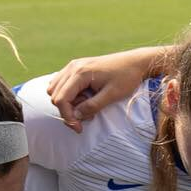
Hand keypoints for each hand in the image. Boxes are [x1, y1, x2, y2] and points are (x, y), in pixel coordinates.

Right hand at [47, 47, 169, 130]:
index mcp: (80, 73)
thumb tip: (76, 116)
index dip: (67, 117)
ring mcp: (73, 66)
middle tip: (88, 116)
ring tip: (87, 105)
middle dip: (68, 111)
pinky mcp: (76, 67)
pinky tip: (84, 98)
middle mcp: (72, 67)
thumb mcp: (111, 95)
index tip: (79, 128)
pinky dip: (68, 94)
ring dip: (67, 102)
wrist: (135, 62)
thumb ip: (92, 106)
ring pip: (55, 89)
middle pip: (55, 95)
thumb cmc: (126, 78)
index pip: (61, 99)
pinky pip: (61, 84)